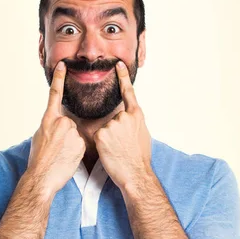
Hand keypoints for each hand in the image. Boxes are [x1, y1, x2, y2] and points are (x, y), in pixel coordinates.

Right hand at [27, 61, 85, 196]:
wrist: (42, 177)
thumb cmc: (38, 159)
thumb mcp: (39, 136)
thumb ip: (49, 125)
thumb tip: (55, 123)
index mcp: (48, 119)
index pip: (55, 95)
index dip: (59, 79)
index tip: (63, 65)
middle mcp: (62, 122)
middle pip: (69, 123)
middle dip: (65, 134)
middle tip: (57, 148)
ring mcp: (72, 132)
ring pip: (76, 135)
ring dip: (71, 144)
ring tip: (61, 155)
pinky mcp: (81, 143)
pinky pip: (82, 144)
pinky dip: (76, 151)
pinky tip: (67, 159)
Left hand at [93, 61, 151, 192]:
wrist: (135, 174)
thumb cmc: (140, 159)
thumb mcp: (142, 135)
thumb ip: (133, 123)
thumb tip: (127, 119)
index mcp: (137, 116)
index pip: (128, 93)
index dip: (123, 77)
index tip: (118, 64)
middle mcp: (125, 117)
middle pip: (113, 118)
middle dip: (114, 131)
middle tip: (123, 146)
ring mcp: (113, 124)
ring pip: (104, 128)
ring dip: (107, 139)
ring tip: (117, 151)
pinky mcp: (101, 134)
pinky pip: (97, 137)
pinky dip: (101, 145)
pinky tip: (110, 152)